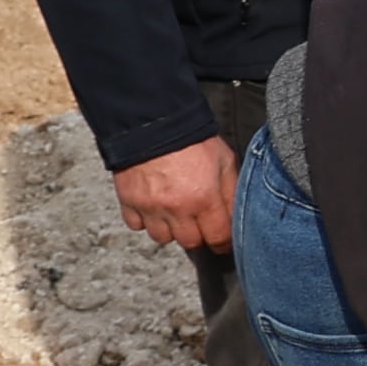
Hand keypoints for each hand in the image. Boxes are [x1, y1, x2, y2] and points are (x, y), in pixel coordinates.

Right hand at [116, 137, 239, 259]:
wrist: (153, 122)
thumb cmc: (192, 139)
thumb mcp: (225, 161)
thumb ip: (232, 191)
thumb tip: (237, 216)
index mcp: (204, 198)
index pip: (217, 237)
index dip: (223, 243)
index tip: (223, 242)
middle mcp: (176, 208)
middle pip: (189, 242)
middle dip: (198, 235)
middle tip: (200, 223)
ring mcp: (150, 207)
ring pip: (162, 237)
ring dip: (171, 229)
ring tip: (176, 213)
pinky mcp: (129, 201)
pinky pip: (136, 225)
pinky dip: (145, 220)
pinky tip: (154, 207)